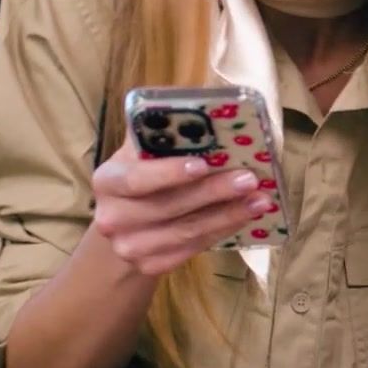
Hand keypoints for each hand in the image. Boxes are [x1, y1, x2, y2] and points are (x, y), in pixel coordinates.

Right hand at [89, 142, 273, 275]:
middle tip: (249, 179)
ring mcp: (128, 246)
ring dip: (227, 215)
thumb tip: (205, 101)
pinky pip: (191, 250)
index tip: (204, 163)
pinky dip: (221, 232)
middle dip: (213, 192)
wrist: (128, 225)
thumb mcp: (144, 150)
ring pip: (185, 231)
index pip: (136, 179)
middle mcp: (112, 216)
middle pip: (168, 207)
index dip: (169, 173)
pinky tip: (244, 218)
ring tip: (259, 200)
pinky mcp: (149, 266)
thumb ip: (163, 129)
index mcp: (108, 179)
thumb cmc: (145, 175)